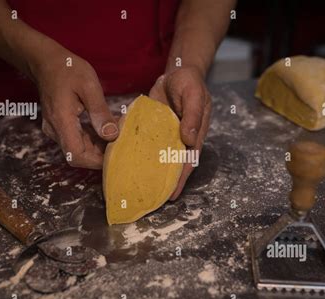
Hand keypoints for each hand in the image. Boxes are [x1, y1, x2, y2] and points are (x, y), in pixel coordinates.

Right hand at [34, 48, 117, 168]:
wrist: (45, 61)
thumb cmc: (68, 69)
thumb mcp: (89, 86)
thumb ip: (100, 112)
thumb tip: (113, 135)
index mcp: (61, 121)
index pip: (76, 155)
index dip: (96, 161)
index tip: (115, 155)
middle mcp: (55, 130)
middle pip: (78, 156)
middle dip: (100, 155)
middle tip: (121, 146)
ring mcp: (55, 129)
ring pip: (77, 149)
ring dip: (97, 148)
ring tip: (116, 137)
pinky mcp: (59, 127)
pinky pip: (76, 140)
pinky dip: (92, 140)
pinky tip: (105, 131)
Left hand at [149, 66, 211, 199]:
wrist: (176, 72)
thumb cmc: (189, 82)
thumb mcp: (193, 95)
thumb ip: (193, 116)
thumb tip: (189, 140)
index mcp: (195, 135)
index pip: (188, 161)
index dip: (181, 179)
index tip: (172, 194)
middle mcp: (180, 139)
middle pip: (173, 165)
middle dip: (165, 183)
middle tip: (153, 200)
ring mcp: (166, 135)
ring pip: (159, 158)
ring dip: (152, 172)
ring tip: (140, 189)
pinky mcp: (153, 129)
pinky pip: (146, 143)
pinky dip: (140, 154)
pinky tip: (129, 164)